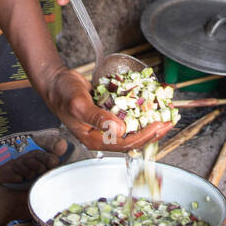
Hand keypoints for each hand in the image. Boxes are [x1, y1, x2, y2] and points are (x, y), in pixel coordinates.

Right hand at [44, 68, 173, 151]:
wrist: (56, 81)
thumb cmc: (63, 95)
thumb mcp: (79, 105)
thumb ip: (98, 118)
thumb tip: (120, 130)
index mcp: (95, 139)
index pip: (125, 143)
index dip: (145, 136)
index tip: (159, 126)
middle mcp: (103, 135)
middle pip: (133, 138)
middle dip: (152, 132)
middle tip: (169, 121)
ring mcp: (106, 124)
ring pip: (132, 128)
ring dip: (149, 122)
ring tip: (165, 115)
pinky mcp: (109, 113)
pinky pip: (127, 115)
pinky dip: (140, 111)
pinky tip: (151, 105)